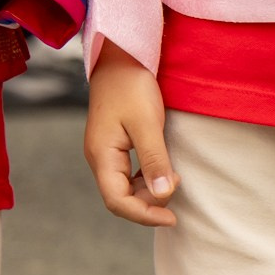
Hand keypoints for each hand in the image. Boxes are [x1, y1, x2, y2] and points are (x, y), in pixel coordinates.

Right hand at [84, 38, 177, 226]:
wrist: (119, 56)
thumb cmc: (131, 85)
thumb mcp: (147, 122)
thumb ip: (154, 160)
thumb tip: (164, 195)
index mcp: (101, 155)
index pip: (117, 201)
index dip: (144, 215)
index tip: (172, 218)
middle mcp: (98, 158)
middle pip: (120, 198)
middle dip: (149, 202)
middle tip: (176, 182)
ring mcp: (104, 151)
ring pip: (124, 188)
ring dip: (148, 191)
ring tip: (172, 175)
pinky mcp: (113, 144)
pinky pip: (126, 174)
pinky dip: (144, 179)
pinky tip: (160, 170)